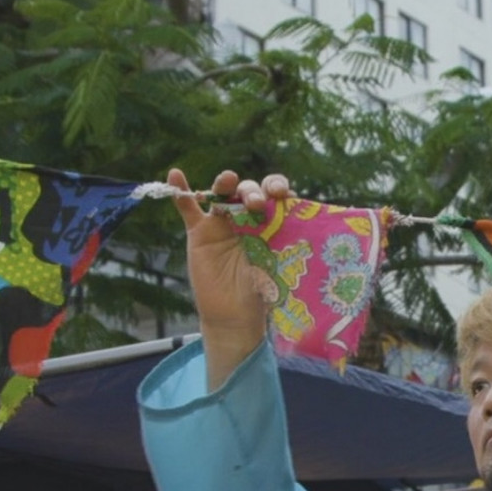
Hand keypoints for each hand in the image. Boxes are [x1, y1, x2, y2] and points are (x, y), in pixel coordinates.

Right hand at [167, 168, 287, 389]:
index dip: (277, 187)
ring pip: (220, 193)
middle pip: (247, 191)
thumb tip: (316, 223)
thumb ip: (288, 240)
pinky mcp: (199, 232)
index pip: (272, 193)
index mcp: (269, 220)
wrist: (236, 315)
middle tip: (258, 205)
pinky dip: (180, 192)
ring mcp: (220, 222)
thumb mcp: (280, 262)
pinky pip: (187, 208)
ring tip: (228, 181)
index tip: (283, 195)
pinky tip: (175, 175)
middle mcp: (245, 216)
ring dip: (224, 183)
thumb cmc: (263, 290)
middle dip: (253, 192)